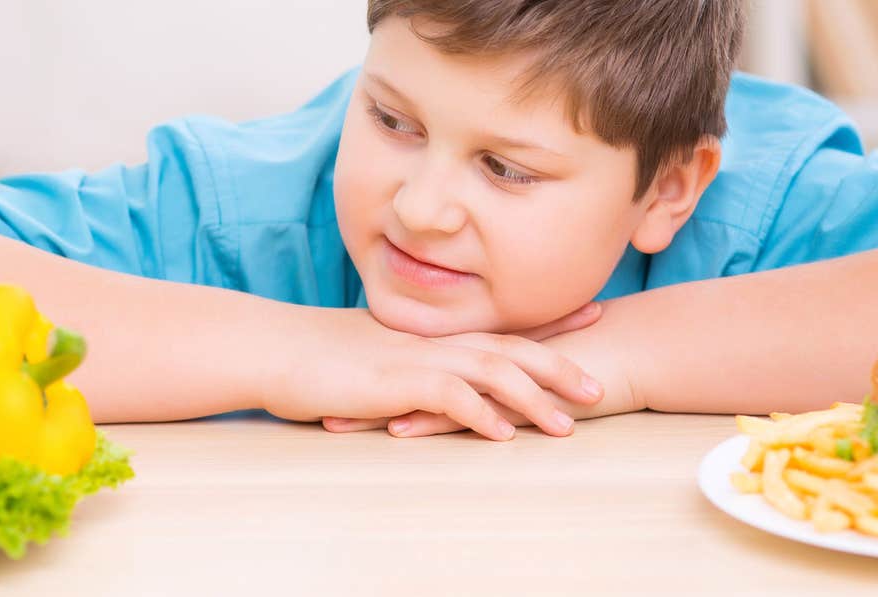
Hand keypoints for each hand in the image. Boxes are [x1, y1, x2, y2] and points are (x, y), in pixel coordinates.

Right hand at [261, 303, 606, 440]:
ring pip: (490, 372)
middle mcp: (435, 341)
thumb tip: (441, 376)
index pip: (504, 325)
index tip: (596, 313)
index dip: (552, 323)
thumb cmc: (324, 356)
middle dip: (559, 364)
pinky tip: (502, 435)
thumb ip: (416, 360)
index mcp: (435, 334)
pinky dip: (478, 414)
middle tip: (598, 387)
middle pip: (511, 347)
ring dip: (532, 398)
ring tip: (565, 424)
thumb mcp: (381, 354)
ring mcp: (417, 359)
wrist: (278, 350)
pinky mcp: (395, 381)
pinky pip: (447, 396)